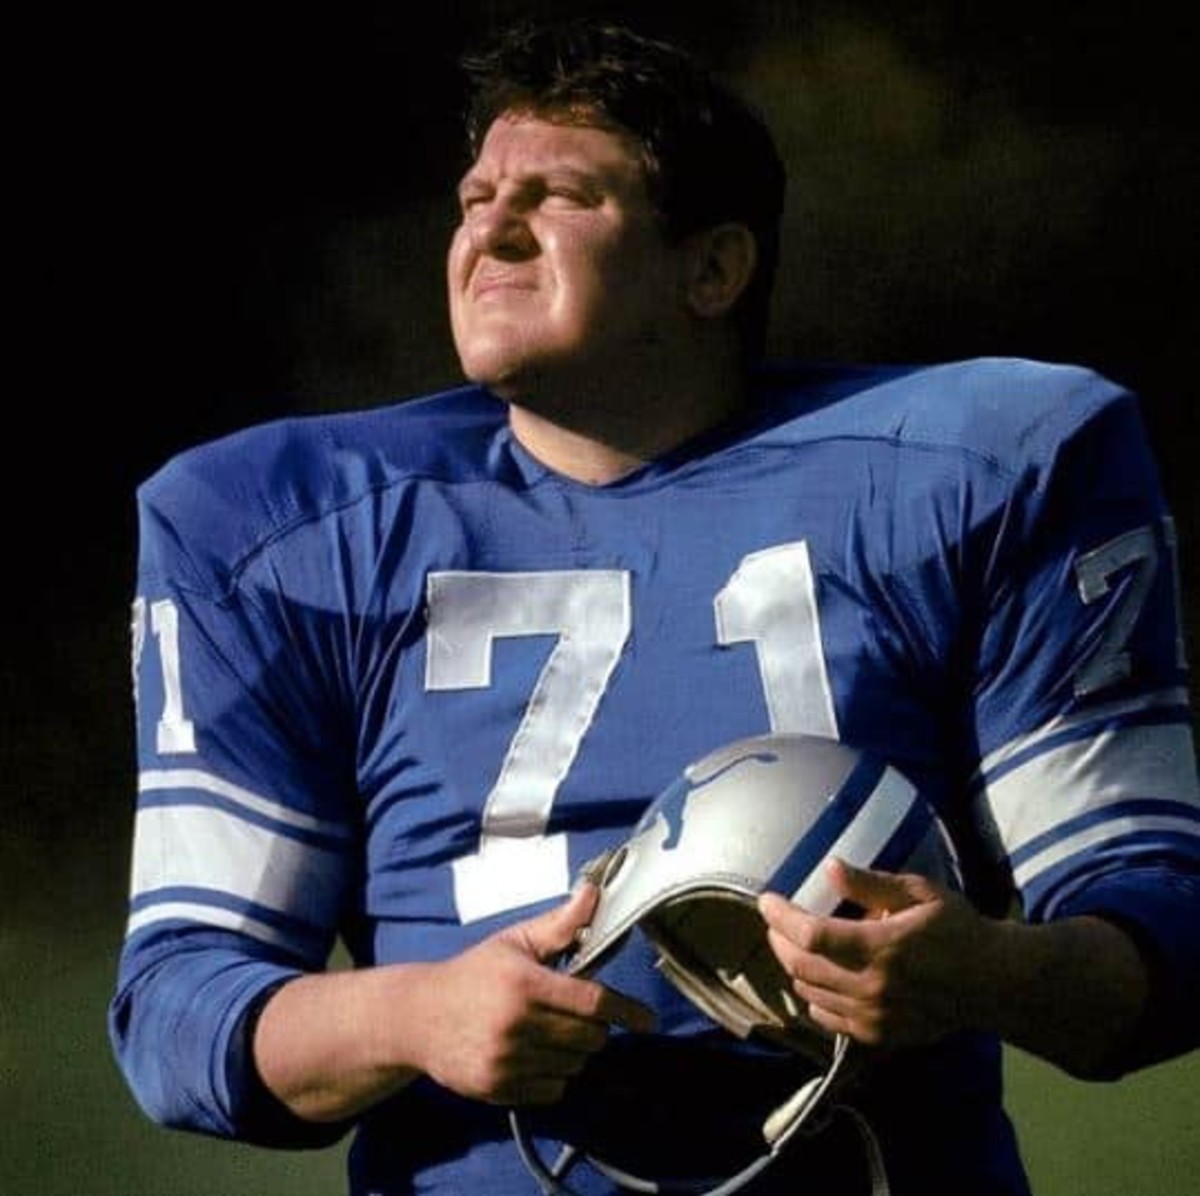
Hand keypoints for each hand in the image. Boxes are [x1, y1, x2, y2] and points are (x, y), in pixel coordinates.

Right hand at [414, 882, 655, 1104]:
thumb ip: (560, 924)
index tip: (647, 1019)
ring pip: (574, 1066)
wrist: (418, 1018)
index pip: (591, 1002)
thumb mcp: (515, 942)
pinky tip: (535, 1053)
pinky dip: (555, 1074)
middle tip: (579, 1012)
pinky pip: (553, 1089)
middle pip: (589, 1038)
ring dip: (575, 1051)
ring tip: (552, 1030)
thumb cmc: (474, 973)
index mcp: (524, 984)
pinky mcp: (497, 1090)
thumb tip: (594, 893)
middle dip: (595, 1026)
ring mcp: (505, 1062)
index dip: (626, 1011)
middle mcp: (516, 1026)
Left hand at [758, 858, 983, 1051]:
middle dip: (779, 940)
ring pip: (809, 993)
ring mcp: (874, 1017)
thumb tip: (829, 867)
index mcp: (882, 947)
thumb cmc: (956, 928)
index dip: (780, 917)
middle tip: (776, 921)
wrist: (993, 983)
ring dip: (794, 966)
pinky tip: (817, 976)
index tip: (766, 900)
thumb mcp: (919, 893)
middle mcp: (872, 987)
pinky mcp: (879, 1036)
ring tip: (793, 944)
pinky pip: (828, 1018)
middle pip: (801, 965)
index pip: (811, 935)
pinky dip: (812, 996)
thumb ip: (871, 884)